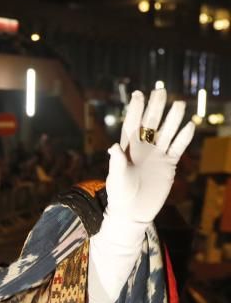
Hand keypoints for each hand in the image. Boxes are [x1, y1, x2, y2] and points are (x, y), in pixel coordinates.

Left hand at [106, 88, 194, 224]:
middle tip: (161, 90)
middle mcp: (143, 148)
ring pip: (167, 133)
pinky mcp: (169, 165)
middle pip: (151, 124)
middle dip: (155, 108)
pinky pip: (178, 148)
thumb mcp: (116, 179)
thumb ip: (117, 163)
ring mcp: (157, 155)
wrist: (133, 212)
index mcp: (127, 148)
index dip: (135, 110)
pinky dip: (183, 138)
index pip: (131, 125)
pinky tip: (189, 125)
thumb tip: (114, 147)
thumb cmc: (120, 195)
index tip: (138, 94)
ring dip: (173, 119)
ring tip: (179, 103)